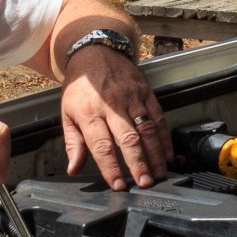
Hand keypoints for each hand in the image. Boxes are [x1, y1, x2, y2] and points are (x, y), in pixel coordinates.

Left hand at [60, 44, 165, 187]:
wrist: (95, 52)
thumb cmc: (80, 87)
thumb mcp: (67, 113)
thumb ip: (73, 143)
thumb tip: (73, 169)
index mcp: (89, 112)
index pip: (101, 145)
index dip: (111, 167)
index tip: (118, 184)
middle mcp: (112, 105)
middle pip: (128, 138)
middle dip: (138, 163)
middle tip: (145, 183)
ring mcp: (131, 98)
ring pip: (147, 129)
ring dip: (156, 154)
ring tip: (159, 173)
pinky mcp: (146, 92)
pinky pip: (158, 117)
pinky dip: (165, 138)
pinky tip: (168, 154)